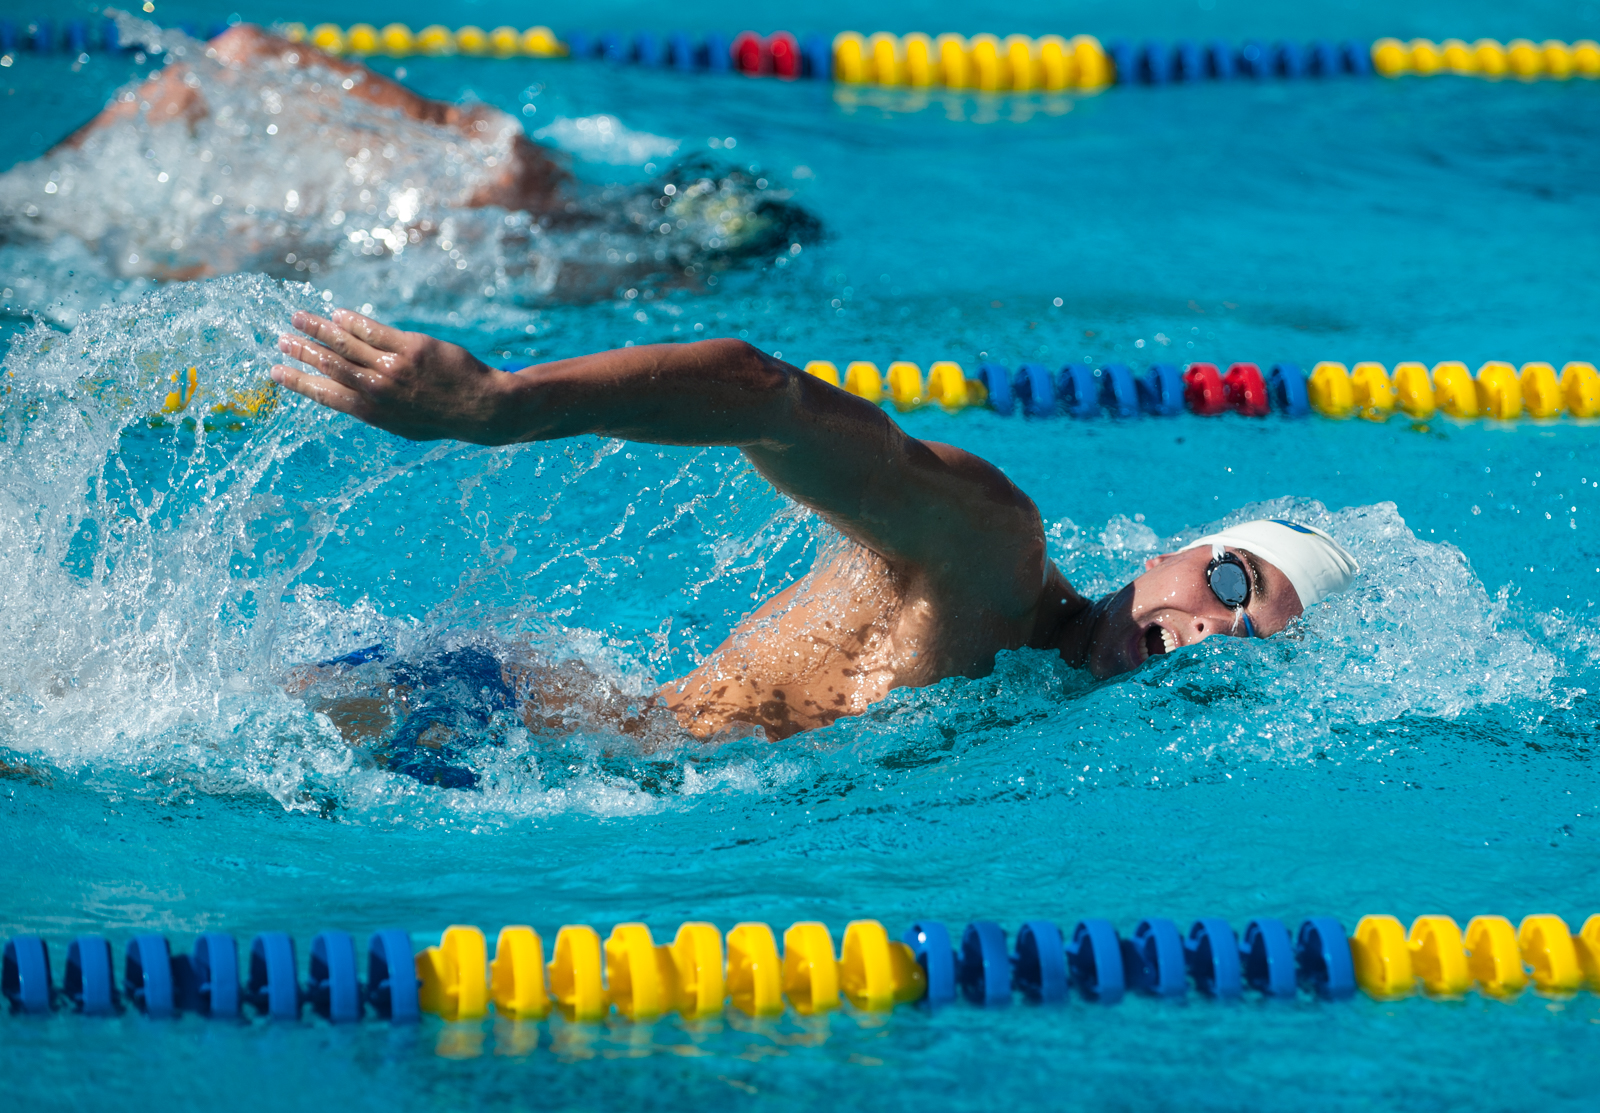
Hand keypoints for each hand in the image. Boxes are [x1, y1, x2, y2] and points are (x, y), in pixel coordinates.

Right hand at [272, 309, 520, 442]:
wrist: (481, 408)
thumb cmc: (440, 417)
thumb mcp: (401, 424)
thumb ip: (373, 409)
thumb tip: (346, 397)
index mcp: (372, 413)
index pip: (324, 394)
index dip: (298, 381)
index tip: (275, 371)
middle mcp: (377, 390)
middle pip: (329, 365)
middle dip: (302, 351)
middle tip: (281, 339)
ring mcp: (393, 367)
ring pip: (346, 343)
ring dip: (318, 329)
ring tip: (298, 318)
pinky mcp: (411, 347)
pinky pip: (374, 330)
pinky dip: (352, 321)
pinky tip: (338, 314)